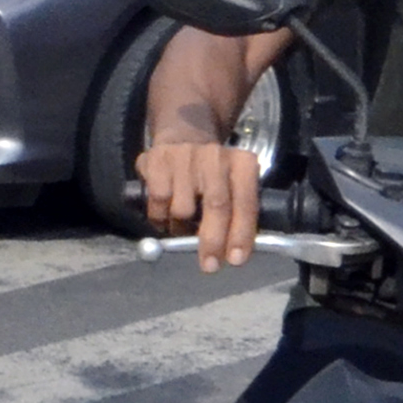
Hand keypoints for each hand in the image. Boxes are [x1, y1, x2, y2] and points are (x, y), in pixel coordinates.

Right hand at [139, 140, 265, 272]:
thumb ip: (238, 213)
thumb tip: (234, 253)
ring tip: (183, 228)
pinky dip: (160, 217)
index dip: (241, 233)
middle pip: (216, 205)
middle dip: (213, 240)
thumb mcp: (235, 185)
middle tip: (210, 265)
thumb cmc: (214, 175)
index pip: (245, 203)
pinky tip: (165, 215)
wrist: (183, 137)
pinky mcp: (158, 160)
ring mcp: (186, 156)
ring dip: (181, 229)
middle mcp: (216, 156)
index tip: (236, 259)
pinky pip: (157, 201)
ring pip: (182, 209)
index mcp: (242, 164)